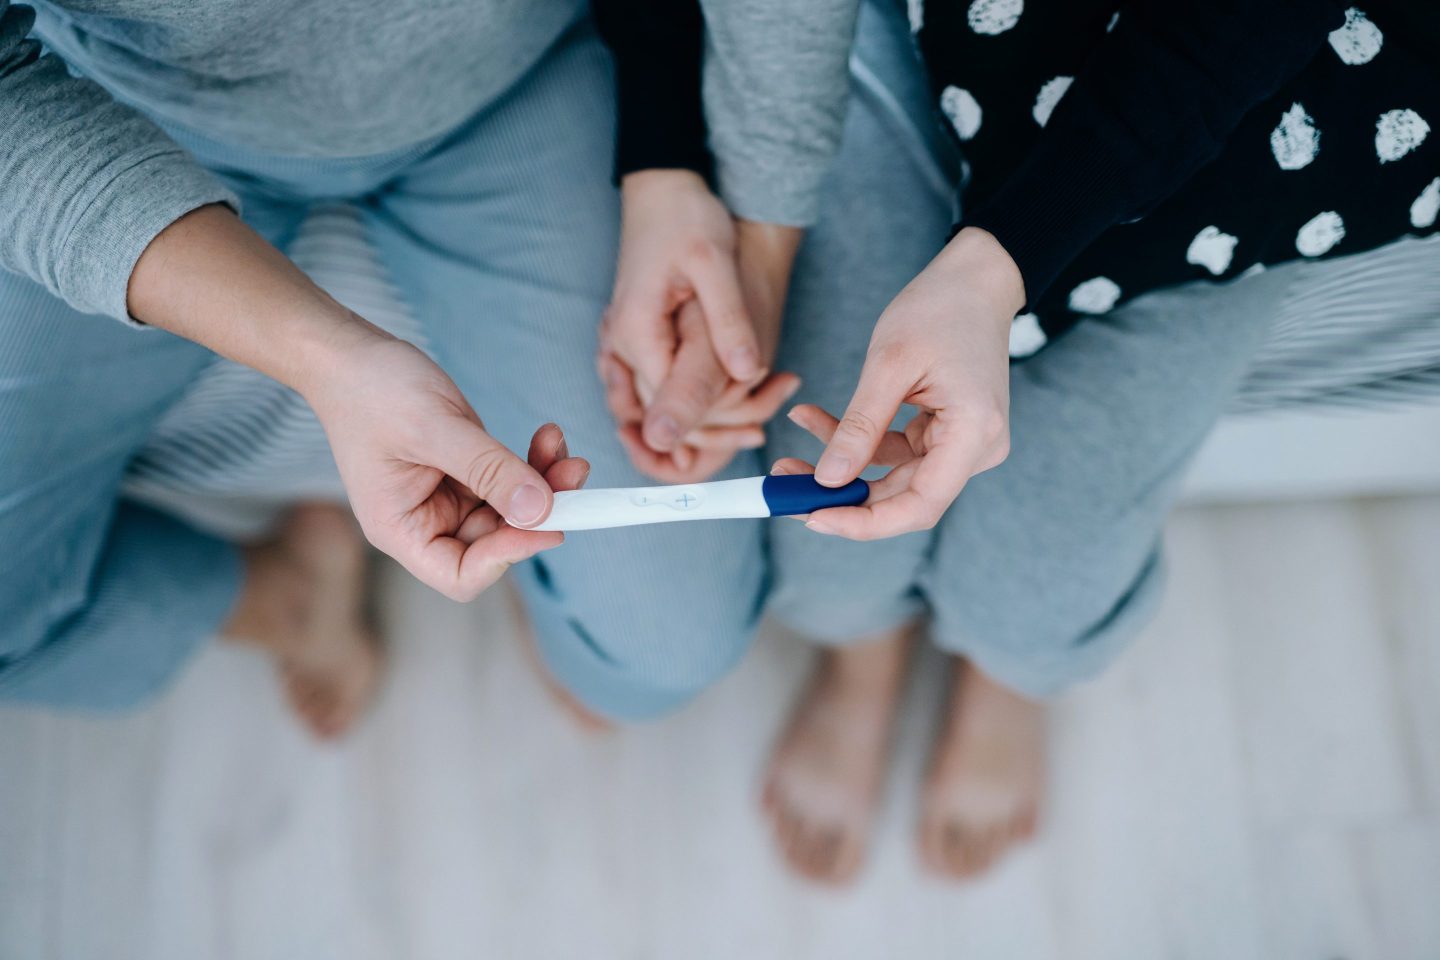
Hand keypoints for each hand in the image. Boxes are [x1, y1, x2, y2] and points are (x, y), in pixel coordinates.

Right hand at [304, 329, 588, 600]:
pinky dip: (534, 464)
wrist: (350, 354)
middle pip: (496, 542)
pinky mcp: (466, 474)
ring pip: (512, 512)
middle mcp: (425, 523)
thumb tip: (541, 511)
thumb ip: (488, 470)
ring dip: (545, 484)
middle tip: (574, 473)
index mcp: (401, 529)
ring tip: (562, 448)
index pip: (462, 574)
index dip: (507, 556)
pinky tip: (548, 437)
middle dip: (539, 512)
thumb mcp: (434, 428)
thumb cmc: (370, 390)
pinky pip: (510, 482)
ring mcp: (447, 499)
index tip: (547, 523)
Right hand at [602, 170, 802, 481]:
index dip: (713, 419)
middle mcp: (621, 345)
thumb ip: (729, 319)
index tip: (757, 426)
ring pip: (659, 401)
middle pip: (661, 410)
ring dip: (702, 416)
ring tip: (755, 425)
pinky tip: (734, 393)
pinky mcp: (638, 337)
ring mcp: (624, 343)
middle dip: (709, 425)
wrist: (663, 189)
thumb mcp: (715, 262)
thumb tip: (748, 371)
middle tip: (761, 434)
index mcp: (637, 332)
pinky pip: (661, 381)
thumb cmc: (688, 217)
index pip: (669, 403)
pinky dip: (692, 393)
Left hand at [781, 227, 1023, 540]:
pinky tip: (812, 418)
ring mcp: (963, 443)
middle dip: (840, 493)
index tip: (813, 517)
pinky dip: (856, 440)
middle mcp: (977, 449)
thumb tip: (827, 480)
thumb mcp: (890, 363)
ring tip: (788, 448)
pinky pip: (895, 451)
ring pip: (892, 475)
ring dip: (840, 465)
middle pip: (902, 497)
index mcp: (974, 434)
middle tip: (784, 485)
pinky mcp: (946, 432)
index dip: (865, 522)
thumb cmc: (940, 308)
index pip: (919, 506)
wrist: (974, 279)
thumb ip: (860, 426)